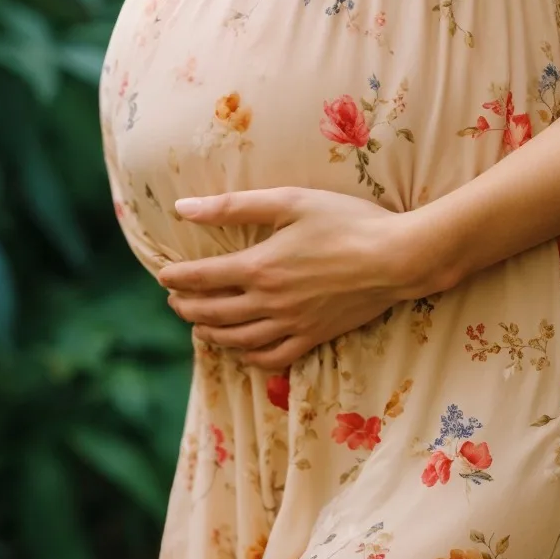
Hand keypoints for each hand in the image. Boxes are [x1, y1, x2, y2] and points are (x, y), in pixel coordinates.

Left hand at [159, 188, 441, 369]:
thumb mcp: (288, 202)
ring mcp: (292, 324)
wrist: (396, 257)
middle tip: (174, 300)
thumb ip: (232, 206)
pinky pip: (272, 357)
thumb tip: (182, 209)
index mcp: (259, 267)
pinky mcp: (315, 336)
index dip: (176, 278)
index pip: (201, 279)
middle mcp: (269, 302)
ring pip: (237, 340)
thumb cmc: (345, 221)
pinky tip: (242, 349)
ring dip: (210, 334)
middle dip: (186, 307)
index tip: (163, 275)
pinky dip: (249, 357)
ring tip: (199, 326)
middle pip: (213, 313)